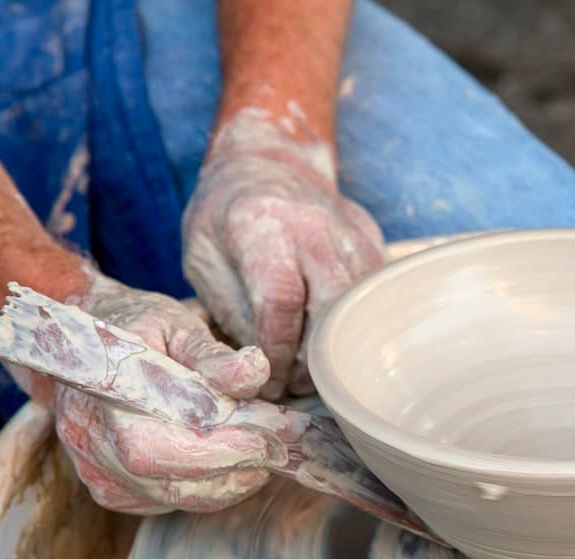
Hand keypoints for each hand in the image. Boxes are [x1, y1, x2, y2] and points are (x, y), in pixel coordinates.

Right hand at [47, 271, 281, 514]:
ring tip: (261, 453)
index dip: (217, 450)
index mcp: (100, 394)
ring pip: (173, 497)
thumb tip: (254, 371)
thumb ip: (212, 353)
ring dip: (228, 482)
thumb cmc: (135, 327)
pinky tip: (227, 461)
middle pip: (168, 479)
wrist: (82, 343)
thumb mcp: (174, 323)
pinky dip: (206, 487)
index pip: (158, 445)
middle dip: (233, 469)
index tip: (265, 439)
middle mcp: (90, 439)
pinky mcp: (109, 490)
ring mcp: (95, 471)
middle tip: (277, 449)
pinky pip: (166, 502)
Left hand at [183, 108, 385, 399]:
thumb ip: (230, 310)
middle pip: (334, 307)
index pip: (281, 301)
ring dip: (340, 347)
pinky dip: (356, 325)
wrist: (265, 160)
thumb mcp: (200, 258)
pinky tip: (330, 338)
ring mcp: (351, 231)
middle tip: (294, 382)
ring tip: (312, 367)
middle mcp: (314, 224)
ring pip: (362, 306)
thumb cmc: (224, 215)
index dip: (277, 351)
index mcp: (261, 223)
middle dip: (315, 359)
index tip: (267, 378)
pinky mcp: (373, 240)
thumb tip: (261, 366)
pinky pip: (374, 296)